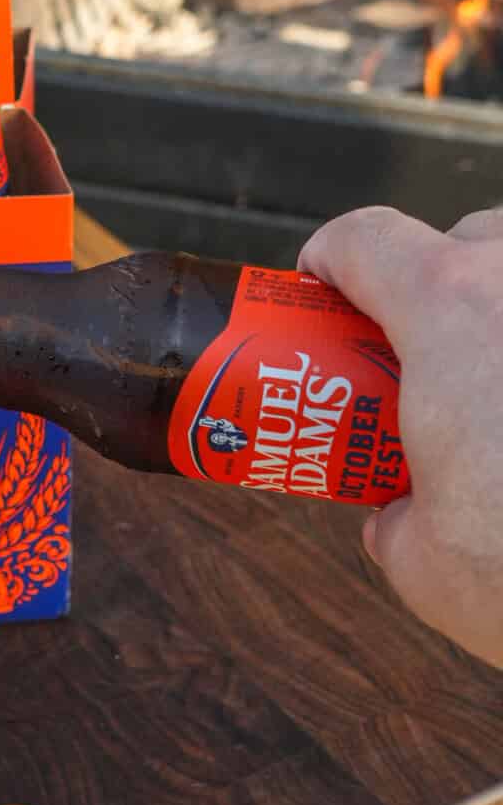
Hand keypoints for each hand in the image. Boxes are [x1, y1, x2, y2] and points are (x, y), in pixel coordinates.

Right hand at [299, 205, 502, 667]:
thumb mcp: (425, 565)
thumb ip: (399, 521)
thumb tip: (400, 518)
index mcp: (450, 311)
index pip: (367, 239)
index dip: (330, 258)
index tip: (319, 288)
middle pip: (469, 241)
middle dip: (437, 286)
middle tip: (422, 357)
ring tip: (499, 389)